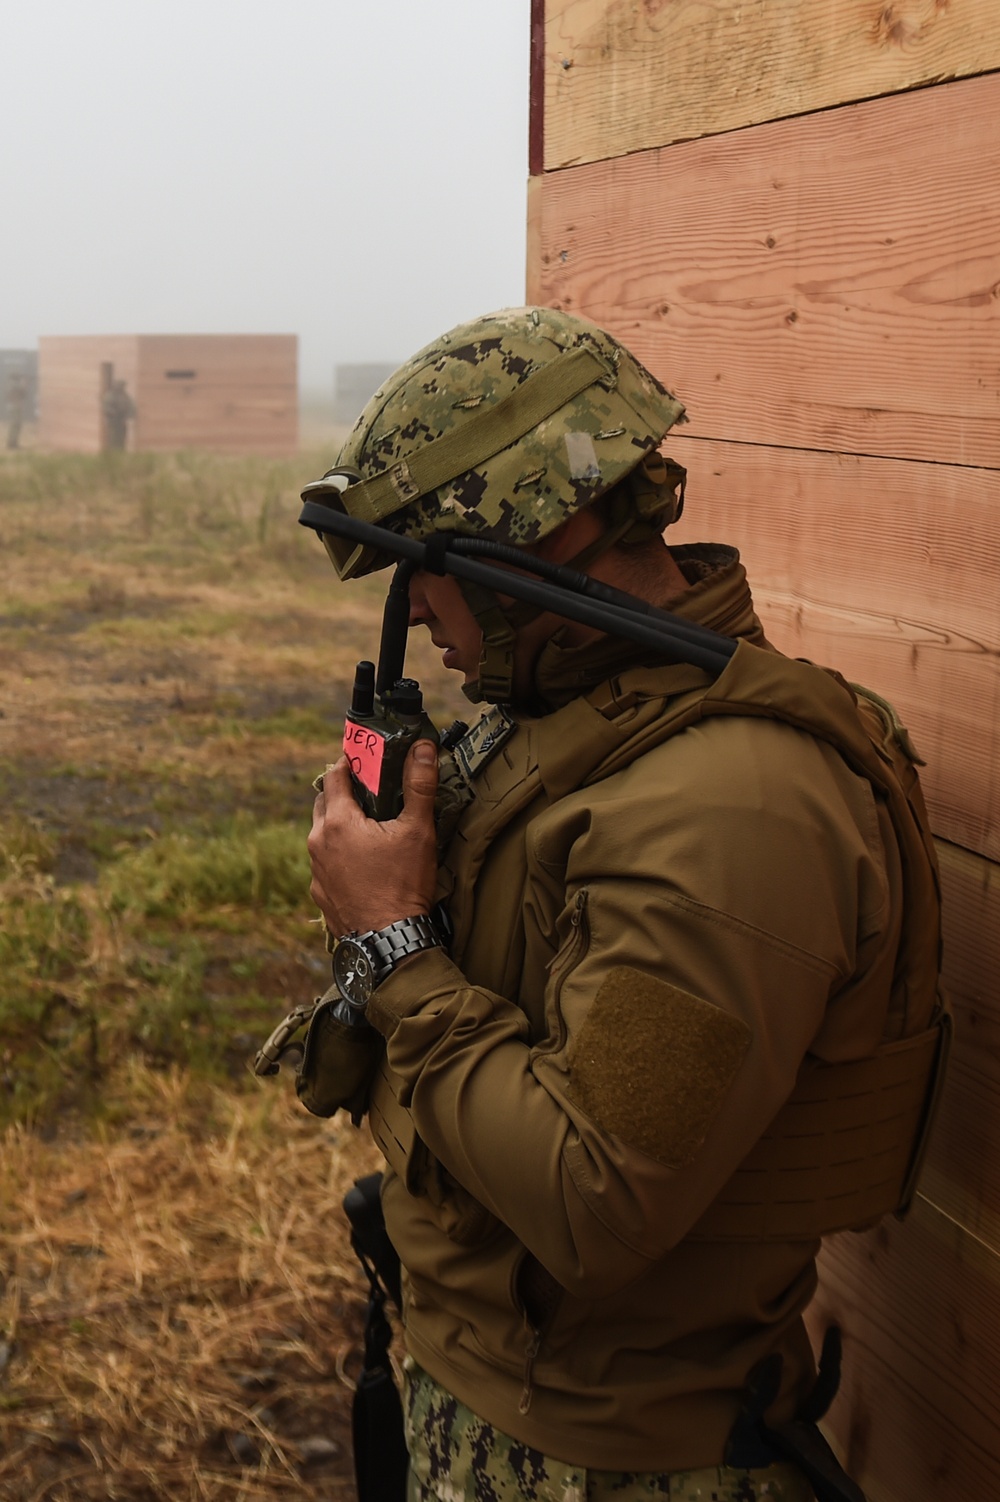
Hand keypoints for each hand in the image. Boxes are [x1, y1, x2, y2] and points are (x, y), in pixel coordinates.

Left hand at [308, 739, 439, 937]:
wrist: (390, 943)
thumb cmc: (403, 885)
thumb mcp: (417, 831)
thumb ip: (419, 785)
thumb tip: (423, 748)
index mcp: (338, 822)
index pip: (333, 776)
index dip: (348, 763)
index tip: (362, 760)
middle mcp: (318, 843)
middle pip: (323, 803)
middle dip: (341, 793)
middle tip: (368, 793)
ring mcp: (316, 871)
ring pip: (322, 836)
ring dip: (339, 827)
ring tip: (367, 830)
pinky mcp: (321, 895)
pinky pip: (325, 865)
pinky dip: (339, 857)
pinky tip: (362, 865)